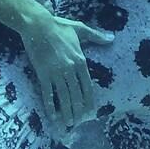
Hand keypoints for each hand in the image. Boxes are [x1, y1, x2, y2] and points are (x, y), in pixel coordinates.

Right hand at [18, 14, 113, 128]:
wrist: (38, 25)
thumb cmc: (59, 26)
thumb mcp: (80, 29)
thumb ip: (96, 36)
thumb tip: (112, 39)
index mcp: (80, 60)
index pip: (87, 85)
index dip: (89, 100)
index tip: (90, 111)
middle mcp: (70, 69)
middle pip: (76, 94)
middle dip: (78, 110)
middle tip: (79, 122)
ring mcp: (56, 72)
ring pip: (64, 96)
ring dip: (66, 112)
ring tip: (68, 123)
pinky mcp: (43, 74)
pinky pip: (47, 93)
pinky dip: (50, 105)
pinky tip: (52, 115)